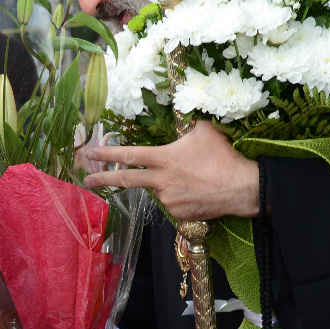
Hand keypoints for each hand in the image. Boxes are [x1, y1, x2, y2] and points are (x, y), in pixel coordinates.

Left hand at [82, 121, 259, 220]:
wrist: (242, 188)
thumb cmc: (224, 156)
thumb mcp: (204, 131)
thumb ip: (187, 125)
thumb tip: (183, 114)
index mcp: (164, 159)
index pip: (129, 155)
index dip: (107, 154)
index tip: (90, 153)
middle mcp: (161, 181)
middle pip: (127, 180)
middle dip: (103, 179)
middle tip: (87, 180)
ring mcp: (169, 200)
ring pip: (159, 190)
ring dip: (167, 184)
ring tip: (193, 178)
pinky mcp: (179, 214)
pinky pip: (173, 203)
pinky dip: (180, 196)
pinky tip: (197, 191)